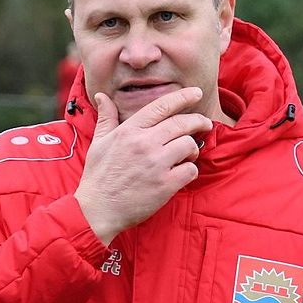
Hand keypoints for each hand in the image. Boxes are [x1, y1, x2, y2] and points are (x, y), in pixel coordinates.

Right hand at [74, 88, 211, 245]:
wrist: (97, 210)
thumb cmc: (98, 176)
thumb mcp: (99, 142)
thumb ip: (106, 117)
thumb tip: (101, 96)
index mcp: (130, 130)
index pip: (162, 106)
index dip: (183, 97)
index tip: (196, 93)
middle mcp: (145, 143)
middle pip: (182, 123)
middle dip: (199, 121)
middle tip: (205, 123)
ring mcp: (156, 164)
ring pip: (190, 144)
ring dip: (193, 148)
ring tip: (187, 154)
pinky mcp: (165, 185)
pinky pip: (191, 170)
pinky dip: (190, 171)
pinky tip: (182, 173)